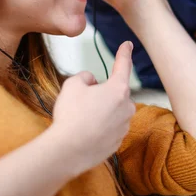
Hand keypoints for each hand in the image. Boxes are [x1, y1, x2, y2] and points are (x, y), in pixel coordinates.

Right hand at [50, 41, 135, 174]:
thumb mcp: (72, 85)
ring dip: (101, 111)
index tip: (128, 44)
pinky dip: (99, 127)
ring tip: (80, 119)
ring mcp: (124, 126)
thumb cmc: (71, 115)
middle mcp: (126, 107)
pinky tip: (85, 132)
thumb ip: (85, 77)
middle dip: (102, 93)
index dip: (124, 53)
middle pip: (116, 92)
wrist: (68, 150)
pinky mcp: (118, 142)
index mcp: (118, 89)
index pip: (123, 66)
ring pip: (113, 111)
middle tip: (82, 101)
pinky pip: (109, 128)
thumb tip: (92, 83)